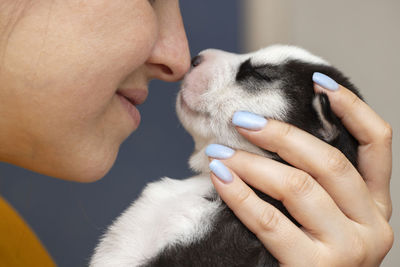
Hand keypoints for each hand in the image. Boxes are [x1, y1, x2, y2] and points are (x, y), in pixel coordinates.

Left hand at [207, 84, 393, 265]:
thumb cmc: (306, 255)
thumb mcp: (322, 217)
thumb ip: (313, 182)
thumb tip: (273, 134)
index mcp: (375, 207)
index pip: (379, 145)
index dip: (353, 109)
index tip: (320, 85)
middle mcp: (372, 225)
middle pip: (328, 161)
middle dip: (281, 134)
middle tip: (242, 121)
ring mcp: (348, 250)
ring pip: (298, 186)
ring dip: (252, 163)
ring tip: (219, 151)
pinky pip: (270, 220)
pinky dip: (240, 193)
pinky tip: (219, 177)